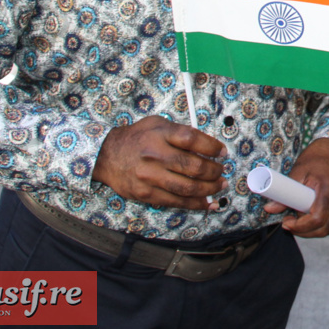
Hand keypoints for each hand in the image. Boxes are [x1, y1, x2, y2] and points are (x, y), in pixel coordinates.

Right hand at [92, 115, 226, 210]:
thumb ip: (180, 132)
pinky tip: (208, 203)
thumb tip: (207, 146)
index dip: (212, 147)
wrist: (106, 156)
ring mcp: (150, 177)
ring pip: (188, 187)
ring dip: (209, 189)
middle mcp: (155, 155)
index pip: (192, 139)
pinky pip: (176, 202)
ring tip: (219, 186)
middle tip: (222, 171)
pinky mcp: (147, 194)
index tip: (222, 152)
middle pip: (193, 166)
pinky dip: (196, 204)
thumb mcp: (157, 124)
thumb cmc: (137, 138)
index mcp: (160, 134)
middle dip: (214, 171)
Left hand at [263, 138, 328, 237]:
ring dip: (312, 230)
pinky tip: (312, 218)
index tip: (286, 222)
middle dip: (304, 231)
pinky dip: (323, 227)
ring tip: (299, 218)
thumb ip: (285, 192)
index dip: (300, 226)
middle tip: (289, 223)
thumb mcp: (298, 171)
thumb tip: (269, 209)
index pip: (317, 218)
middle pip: (324, 229)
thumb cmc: (317, 158)